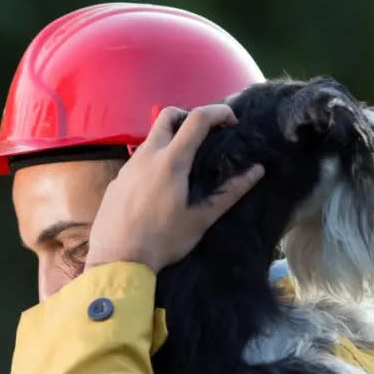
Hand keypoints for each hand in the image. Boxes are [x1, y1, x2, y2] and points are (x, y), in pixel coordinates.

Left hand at [84, 104, 264, 272]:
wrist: (116, 260)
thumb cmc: (162, 241)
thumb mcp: (200, 220)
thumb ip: (229, 193)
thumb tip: (257, 171)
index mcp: (171, 161)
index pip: (198, 119)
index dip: (219, 112)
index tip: (232, 122)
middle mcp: (147, 156)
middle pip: (168, 115)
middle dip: (189, 116)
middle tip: (204, 136)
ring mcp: (128, 167)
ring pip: (151, 138)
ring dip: (171, 140)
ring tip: (185, 165)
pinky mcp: (117, 180)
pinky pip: (138, 160)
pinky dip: (154, 161)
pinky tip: (160, 188)